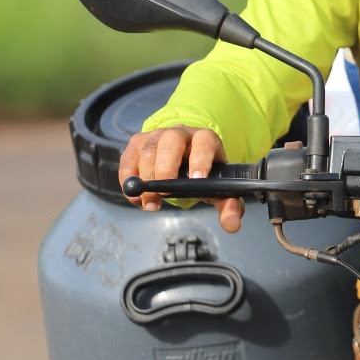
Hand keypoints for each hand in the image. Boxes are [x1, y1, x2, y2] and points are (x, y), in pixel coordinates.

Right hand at [118, 126, 244, 232]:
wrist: (184, 160)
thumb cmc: (203, 174)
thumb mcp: (219, 190)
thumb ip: (229, 206)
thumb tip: (232, 225)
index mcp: (205, 139)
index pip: (204, 142)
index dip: (200, 159)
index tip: (197, 180)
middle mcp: (180, 133)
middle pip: (170, 141)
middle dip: (166, 169)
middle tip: (165, 194)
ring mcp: (156, 136)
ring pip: (147, 150)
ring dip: (146, 180)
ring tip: (152, 203)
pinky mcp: (137, 144)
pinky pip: (128, 160)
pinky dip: (128, 181)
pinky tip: (139, 199)